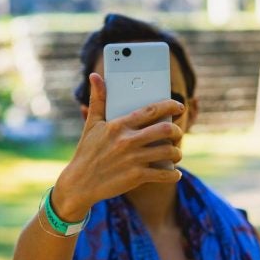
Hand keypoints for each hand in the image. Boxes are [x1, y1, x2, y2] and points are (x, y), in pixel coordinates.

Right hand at [52, 72, 184, 219]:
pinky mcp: (136, 177)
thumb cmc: (87, 152)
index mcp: (119, 125)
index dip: (170, 105)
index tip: (179, 106)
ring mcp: (133, 159)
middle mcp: (128, 140)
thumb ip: (98, 99)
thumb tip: (95, 76)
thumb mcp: (91, 124)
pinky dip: (173, 174)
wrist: (80, 183)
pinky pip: (164, 174)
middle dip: (177, 131)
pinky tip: (174, 172)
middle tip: (177, 133)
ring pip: (168, 151)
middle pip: (165, 130)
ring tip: (176, 153)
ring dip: (177, 152)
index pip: (151, 110)